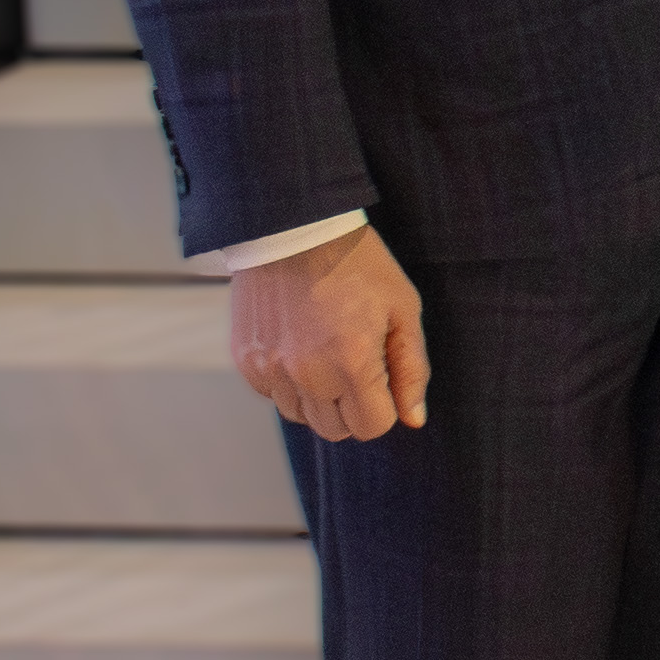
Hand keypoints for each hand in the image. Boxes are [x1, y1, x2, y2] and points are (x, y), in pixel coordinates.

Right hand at [231, 226, 429, 442]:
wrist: (295, 230)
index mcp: (351, 362)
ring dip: (318, 399)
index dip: (384, 406)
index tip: (382, 375)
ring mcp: (270, 368)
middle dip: (353, 408)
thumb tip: (413, 420)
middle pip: (335, 429)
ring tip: (327, 354)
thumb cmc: (360, 267)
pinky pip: (272, 395)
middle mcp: (306, 373)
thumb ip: (411, 370)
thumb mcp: (402, 311)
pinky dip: (288, 383)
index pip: (371, 426)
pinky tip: (300, 346)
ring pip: (301, 417)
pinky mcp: (245, 359)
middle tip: (357, 367)